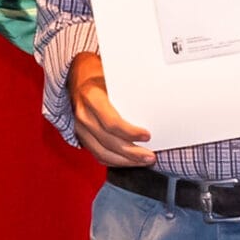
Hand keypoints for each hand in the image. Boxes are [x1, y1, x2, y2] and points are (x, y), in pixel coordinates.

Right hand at [68, 52, 153, 166]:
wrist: (79, 78)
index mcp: (92, 97)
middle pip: (108, 142)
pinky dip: (115, 161)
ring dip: (125, 161)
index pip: (111, 122)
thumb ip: (131, 89)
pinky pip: (98, 155)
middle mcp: (83, 115)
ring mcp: (80, 128)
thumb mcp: (115, 78)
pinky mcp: (81, 137)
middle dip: (132, 153)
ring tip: (143, 161)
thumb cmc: (102, 77)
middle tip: (150, 156)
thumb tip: (160, 96)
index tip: (148, 136)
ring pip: (102, 153)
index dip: (130, 133)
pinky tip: (129, 161)